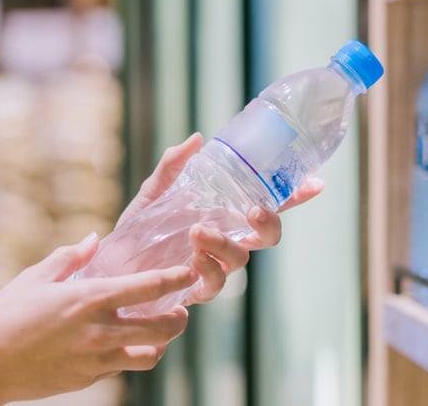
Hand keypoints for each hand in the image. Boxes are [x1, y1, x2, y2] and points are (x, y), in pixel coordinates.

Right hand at [0, 233, 197, 402]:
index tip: (189, 273)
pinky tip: (121, 346)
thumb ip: (69, 257)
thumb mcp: (34, 278)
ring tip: (156, 332)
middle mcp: (100, 331)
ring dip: (159, 343)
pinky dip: (130, 357)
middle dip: (179, 318)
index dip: (177, 279)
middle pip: (163, 328)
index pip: (150, 287)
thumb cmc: (4, 316)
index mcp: (90, 298)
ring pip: (151, 356)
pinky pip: (122, 369)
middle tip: (179, 310)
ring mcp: (97, 360)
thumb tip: (94, 239)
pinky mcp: (88, 379)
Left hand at [121, 133, 323, 305]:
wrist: (112, 266)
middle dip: (269, 224)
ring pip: (241, 259)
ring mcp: (214, 265)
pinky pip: (214, 284)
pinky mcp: (196, 288)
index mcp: (223, 215)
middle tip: (254, 210)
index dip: (295, 196)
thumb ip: (173, 167)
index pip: (267, 204)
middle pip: (267, 236)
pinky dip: (207, 270)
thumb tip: (196, 139)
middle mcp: (226, 240)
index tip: (315, 182)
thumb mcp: (153, 192)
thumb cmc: (138, 230)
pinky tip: (192, 258)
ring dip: (224, 244)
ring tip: (198, 231)